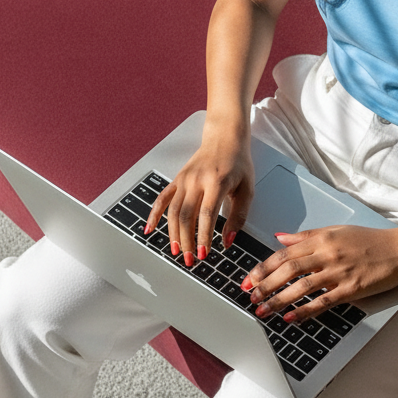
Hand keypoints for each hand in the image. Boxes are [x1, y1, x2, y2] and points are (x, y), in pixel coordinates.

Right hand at [145, 123, 253, 266]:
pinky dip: (154, 214)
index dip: (203, 236)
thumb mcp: (247, 189)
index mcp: (216, 182)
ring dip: (173, 234)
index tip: (204, 253)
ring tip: (177, 251)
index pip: (206, 214)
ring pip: (173, 211)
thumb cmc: (238, 163)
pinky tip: (150, 229)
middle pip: (186, 215)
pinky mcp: (177, 179)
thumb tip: (227, 241)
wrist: (225, 138)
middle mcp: (196, 180)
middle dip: (187, 240)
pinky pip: (162, 198)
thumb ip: (239, 216)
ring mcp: (184, 179)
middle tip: (190, 259)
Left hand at [242, 224, 397, 322]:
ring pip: (301, 287)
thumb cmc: (370, 240)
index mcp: (321, 239)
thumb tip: (280, 237)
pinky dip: (305, 310)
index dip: (264, 267)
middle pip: (288, 270)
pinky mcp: (351, 289)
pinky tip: (290, 318)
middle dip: (265, 285)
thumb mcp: (335, 230)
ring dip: (278, 299)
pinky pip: (323, 302)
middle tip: (250, 296)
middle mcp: (327, 254)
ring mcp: (339, 272)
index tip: (250, 278)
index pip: (284, 254)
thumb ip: (305, 235)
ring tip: (263, 309)